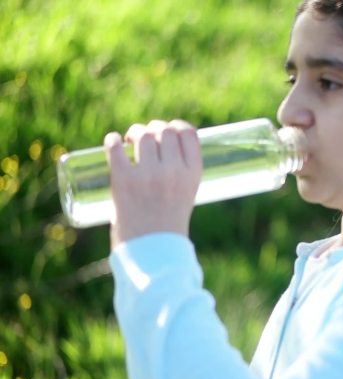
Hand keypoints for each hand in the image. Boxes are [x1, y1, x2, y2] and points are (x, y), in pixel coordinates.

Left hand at [104, 119, 201, 248]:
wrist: (152, 251)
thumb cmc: (168, 225)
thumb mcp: (186, 196)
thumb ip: (178, 175)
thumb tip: (161, 149)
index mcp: (193, 174)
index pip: (189, 134)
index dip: (178, 125)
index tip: (171, 128)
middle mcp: (173, 171)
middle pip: (164, 131)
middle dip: (154, 128)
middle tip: (146, 136)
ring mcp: (147, 174)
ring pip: (142, 135)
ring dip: (135, 132)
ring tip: (130, 140)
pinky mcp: (123, 180)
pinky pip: (116, 148)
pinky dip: (113, 140)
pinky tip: (113, 140)